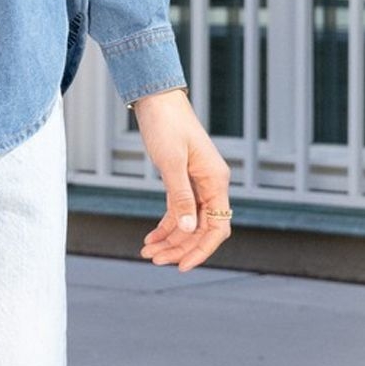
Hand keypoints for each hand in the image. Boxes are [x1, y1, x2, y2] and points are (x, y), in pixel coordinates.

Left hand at [133, 88, 233, 271]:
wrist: (156, 100)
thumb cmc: (166, 125)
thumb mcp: (171, 162)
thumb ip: (181, 196)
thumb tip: (189, 229)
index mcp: (216, 180)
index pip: (218, 227)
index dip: (201, 249)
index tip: (182, 266)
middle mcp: (211, 184)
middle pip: (202, 228)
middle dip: (179, 247)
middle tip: (153, 260)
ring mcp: (198, 183)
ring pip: (189, 222)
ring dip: (170, 240)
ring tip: (147, 252)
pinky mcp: (183, 180)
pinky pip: (179, 211)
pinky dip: (166, 225)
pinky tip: (151, 237)